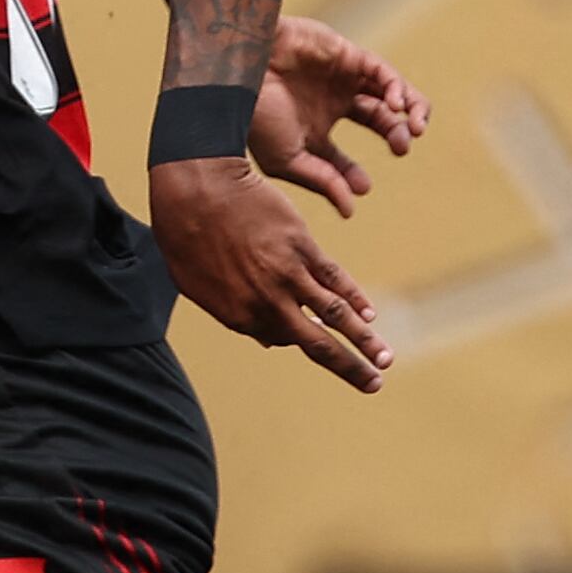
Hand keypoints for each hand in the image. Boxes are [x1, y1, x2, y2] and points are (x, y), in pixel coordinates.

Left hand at [150, 155, 392, 393]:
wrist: (196, 187)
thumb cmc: (185, 232)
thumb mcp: (196, 283)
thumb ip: (232, 311)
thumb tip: (264, 338)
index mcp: (239, 315)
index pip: (280, 338)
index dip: (296, 337)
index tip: (309, 335)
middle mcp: (267, 302)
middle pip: (316, 343)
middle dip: (349, 368)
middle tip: (374, 385)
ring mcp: (287, 274)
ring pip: (334, 315)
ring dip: (365, 340)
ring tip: (386, 359)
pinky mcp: (302, 246)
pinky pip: (334, 278)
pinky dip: (355, 297)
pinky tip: (370, 314)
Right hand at [248, 16, 428, 218]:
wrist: (243, 70)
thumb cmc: (256, 114)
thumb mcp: (287, 160)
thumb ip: (322, 182)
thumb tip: (350, 211)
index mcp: (312, 132)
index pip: (342, 158)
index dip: (355, 174)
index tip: (363, 186)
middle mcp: (330, 104)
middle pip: (380, 121)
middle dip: (397, 136)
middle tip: (402, 148)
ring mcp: (340, 79)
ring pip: (389, 94)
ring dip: (410, 111)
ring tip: (414, 129)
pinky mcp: (347, 55)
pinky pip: (382, 72)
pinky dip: (396, 89)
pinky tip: (397, 107)